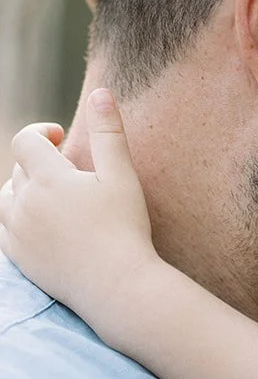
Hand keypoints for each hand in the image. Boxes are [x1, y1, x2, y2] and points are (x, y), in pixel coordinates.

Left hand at [0, 91, 158, 335]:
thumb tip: (100, 92)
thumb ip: (109, 132)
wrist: (116, 286)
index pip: (25, 141)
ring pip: (6, 197)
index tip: (60, 137)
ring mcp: (17, 232)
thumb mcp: (122, 176)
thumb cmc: (124, 229)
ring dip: (23, 188)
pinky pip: (4, 228)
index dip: (40, 132)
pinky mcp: (18, 257)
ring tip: (51, 195)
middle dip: (38, 162)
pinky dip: (17, 217)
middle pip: (18, 168)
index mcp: (48, 178)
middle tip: (69, 171)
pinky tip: (43, 223)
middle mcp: (24, 203)